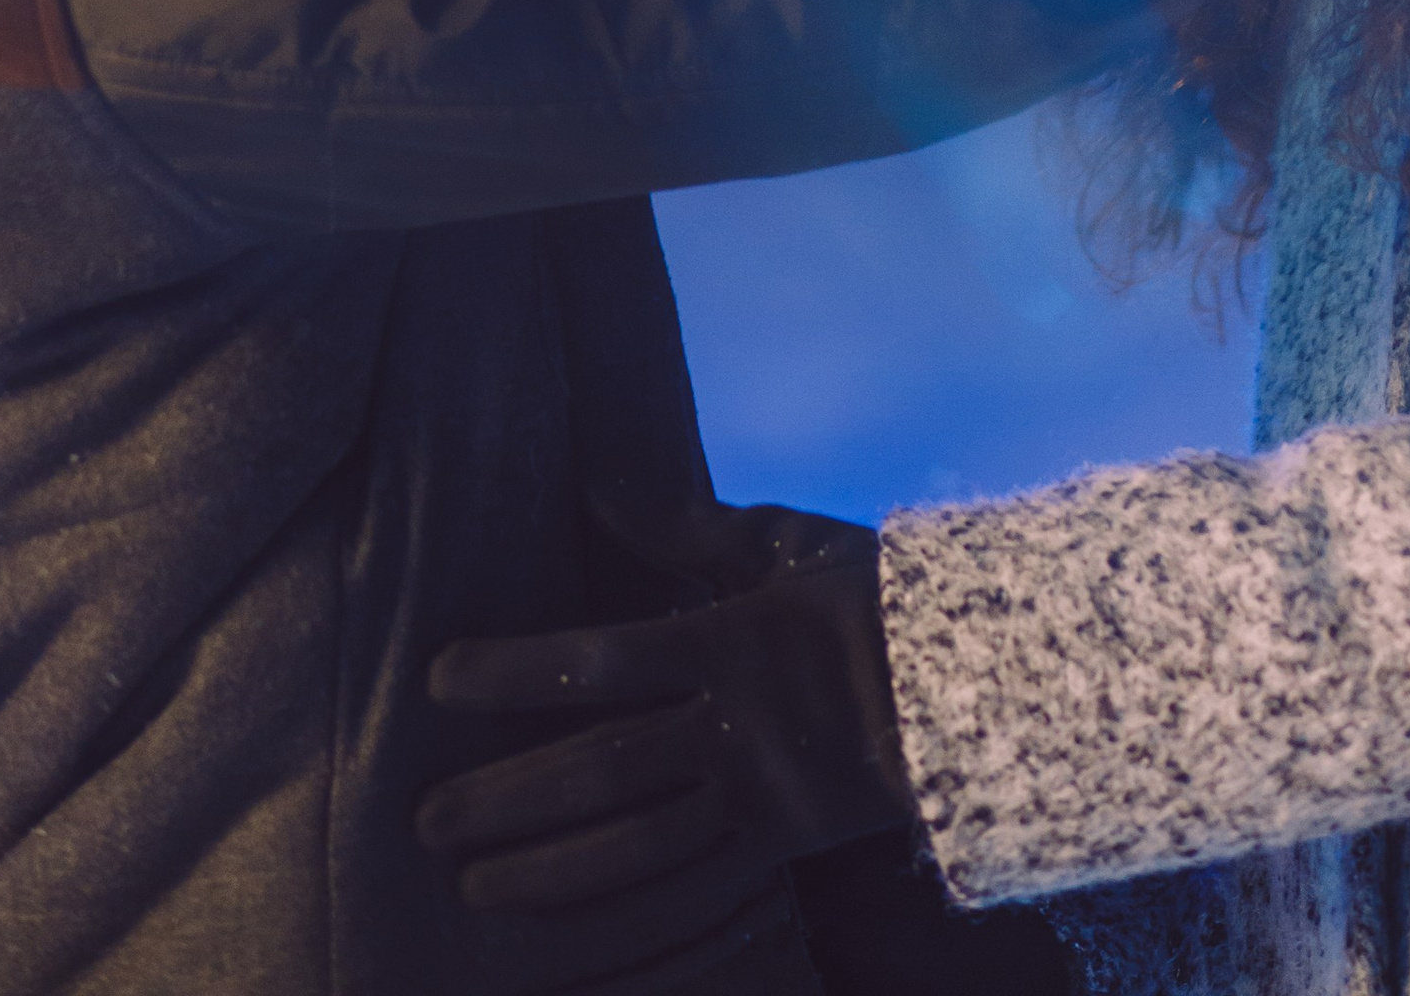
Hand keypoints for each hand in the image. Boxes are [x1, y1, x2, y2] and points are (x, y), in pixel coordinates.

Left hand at [421, 501, 907, 972]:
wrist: (985, 685)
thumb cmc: (876, 597)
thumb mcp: (787, 545)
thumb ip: (687, 525)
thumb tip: (598, 488)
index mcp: (730, 642)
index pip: (601, 660)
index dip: (516, 674)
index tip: (440, 682)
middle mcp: (733, 729)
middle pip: (601, 768)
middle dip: (507, 796)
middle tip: (424, 818)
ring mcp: (757, 798)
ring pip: (635, 845)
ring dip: (545, 867)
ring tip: (468, 884)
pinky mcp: (780, 848)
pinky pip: (688, 888)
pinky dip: (619, 909)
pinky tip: (560, 921)